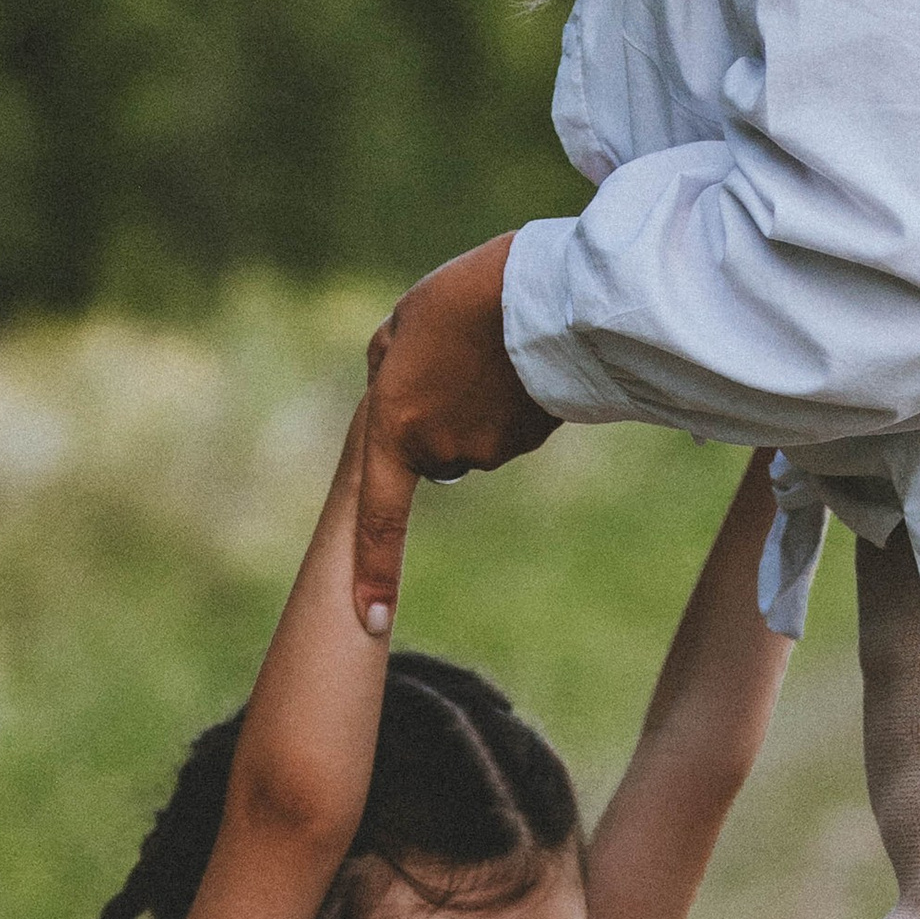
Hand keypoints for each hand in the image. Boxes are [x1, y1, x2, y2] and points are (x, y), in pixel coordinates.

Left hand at [354, 235, 559, 626]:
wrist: (547, 293)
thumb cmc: (467, 297)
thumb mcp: (406, 321)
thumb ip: (390, 364)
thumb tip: (392, 383)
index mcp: (395, 431)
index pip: (378, 519)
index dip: (374, 572)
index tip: (372, 625)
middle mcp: (439, 453)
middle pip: (431, 449)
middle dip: (434, 410)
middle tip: (452, 349)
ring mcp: (487, 451)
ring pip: (471, 434)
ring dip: (474, 396)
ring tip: (488, 341)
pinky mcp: (527, 439)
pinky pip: (507, 424)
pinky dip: (509, 396)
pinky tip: (518, 354)